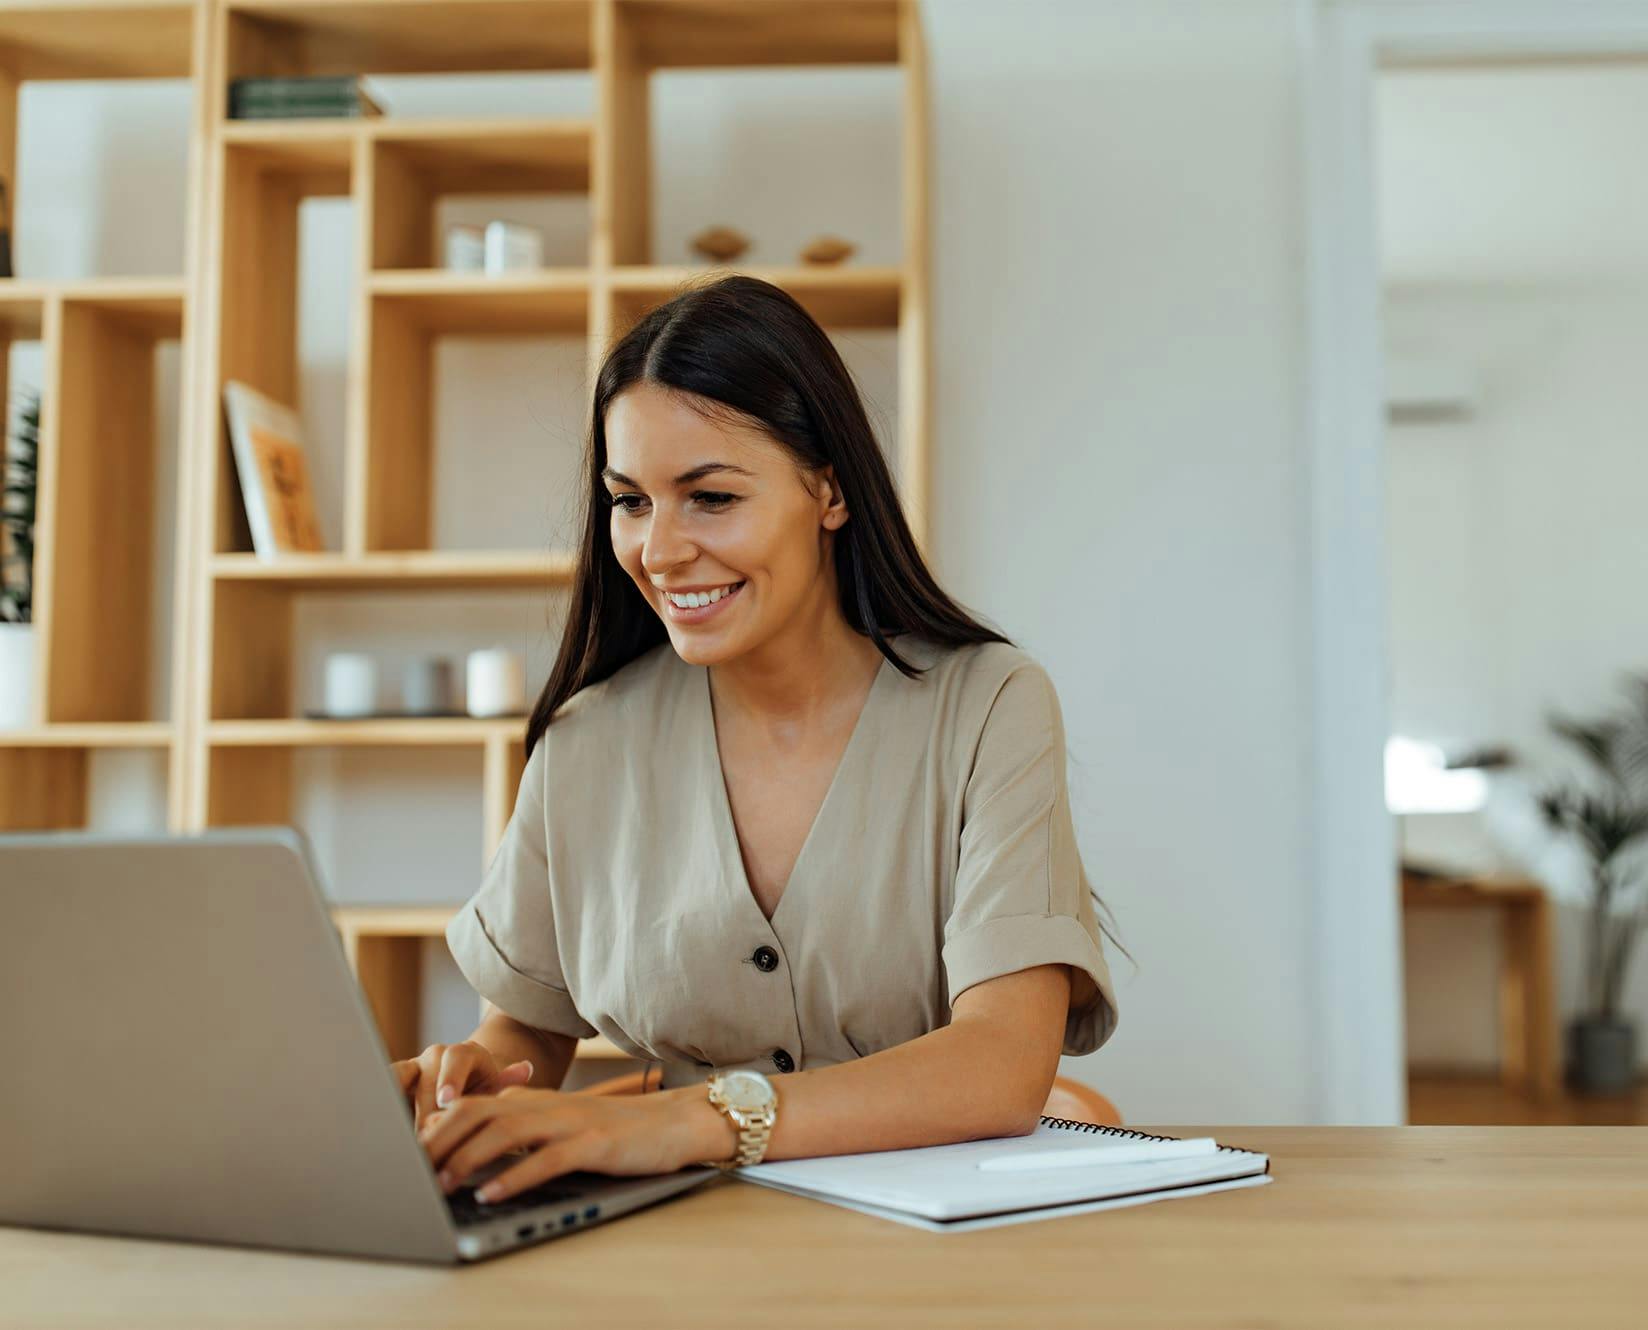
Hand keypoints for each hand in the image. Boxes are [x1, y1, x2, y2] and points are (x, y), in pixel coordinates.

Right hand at [392, 1041, 534, 1130]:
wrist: (466, 1086)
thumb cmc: (484, 1092)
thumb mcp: (498, 1090)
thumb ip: (507, 1083)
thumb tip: (525, 1068)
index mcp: (464, 1053)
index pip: (456, 1060)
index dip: (451, 1079)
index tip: (448, 1101)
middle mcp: (434, 1057)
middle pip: (425, 1083)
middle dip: (426, 1115)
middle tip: (428, 1143)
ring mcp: (410, 1069)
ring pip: (396, 1084)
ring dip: (397, 1112)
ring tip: (396, 1140)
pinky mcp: (390, 1084)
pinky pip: (379, 1091)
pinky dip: (378, 1110)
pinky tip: (376, 1134)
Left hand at [418, 1085, 722, 1202]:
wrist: (674, 1122)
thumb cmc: (614, 1131)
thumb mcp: (559, 1126)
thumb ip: (519, 1131)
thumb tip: (466, 1152)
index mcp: (533, 1100)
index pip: (470, 1104)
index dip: (434, 1126)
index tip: (405, 1154)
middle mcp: (546, 1105)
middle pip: (478, 1112)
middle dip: (439, 1141)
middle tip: (410, 1172)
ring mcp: (570, 1121)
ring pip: (506, 1132)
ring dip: (468, 1158)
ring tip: (442, 1185)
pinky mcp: (595, 1143)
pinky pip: (548, 1158)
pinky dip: (515, 1176)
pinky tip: (493, 1193)